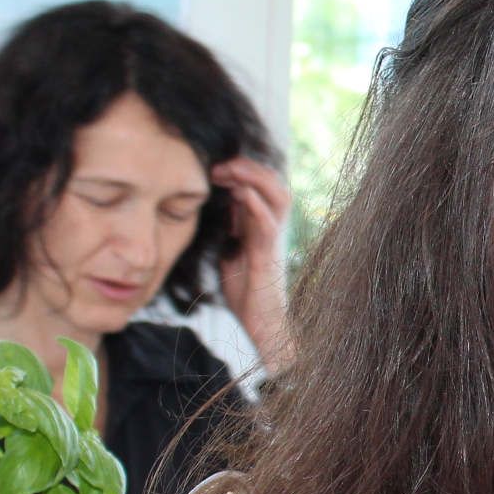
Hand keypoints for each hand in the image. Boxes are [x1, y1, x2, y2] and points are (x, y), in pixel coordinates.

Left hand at [213, 157, 292, 366]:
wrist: (263, 329)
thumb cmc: (248, 295)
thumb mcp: (232, 253)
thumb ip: (232, 230)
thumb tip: (223, 207)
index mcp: (263, 228)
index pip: (261, 187)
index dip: (242, 171)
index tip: (214, 168)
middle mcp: (273, 230)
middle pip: (274, 184)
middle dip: (249, 168)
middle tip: (221, 164)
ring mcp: (274, 243)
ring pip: (278, 198)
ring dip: (255, 178)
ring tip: (232, 170)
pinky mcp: (269, 259)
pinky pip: (269, 226)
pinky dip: (256, 205)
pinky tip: (241, 193)